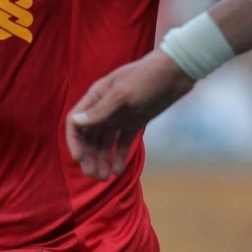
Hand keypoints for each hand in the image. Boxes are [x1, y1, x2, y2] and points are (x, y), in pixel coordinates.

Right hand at [67, 50, 194, 179]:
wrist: (176, 73)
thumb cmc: (147, 78)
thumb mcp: (122, 95)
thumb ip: (100, 111)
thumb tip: (75, 122)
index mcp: (96, 97)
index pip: (75, 122)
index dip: (74, 142)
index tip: (79, 159)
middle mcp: (104, 108)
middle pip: (89, 136)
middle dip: (89, 156)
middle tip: (94, 176)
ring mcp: (119, 116)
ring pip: (104, 142)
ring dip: (102, 159)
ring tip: (104, 178)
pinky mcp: (134, 123)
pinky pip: (122, 142)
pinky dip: (118, 156)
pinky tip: (118, 171)